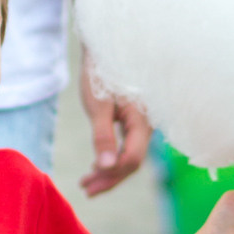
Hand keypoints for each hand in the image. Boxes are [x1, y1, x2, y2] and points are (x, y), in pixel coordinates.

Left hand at [78, 49, 150, 196]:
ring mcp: (142, 123)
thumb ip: (103, 136)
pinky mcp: (134, 119)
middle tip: (86, 189)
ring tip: (87, 182)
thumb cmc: (101, 71)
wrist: (107, 44)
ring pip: (130, 155)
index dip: (112, 174)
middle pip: (132, 162)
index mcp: (142, 121)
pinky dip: (113, 157)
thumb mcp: (98, 104)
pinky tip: (99, 164)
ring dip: (110, 171)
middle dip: (110, 178)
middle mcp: (147, 125)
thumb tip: (106, 167)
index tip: (89, 180)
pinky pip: (128, 145)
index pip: (132, 159)